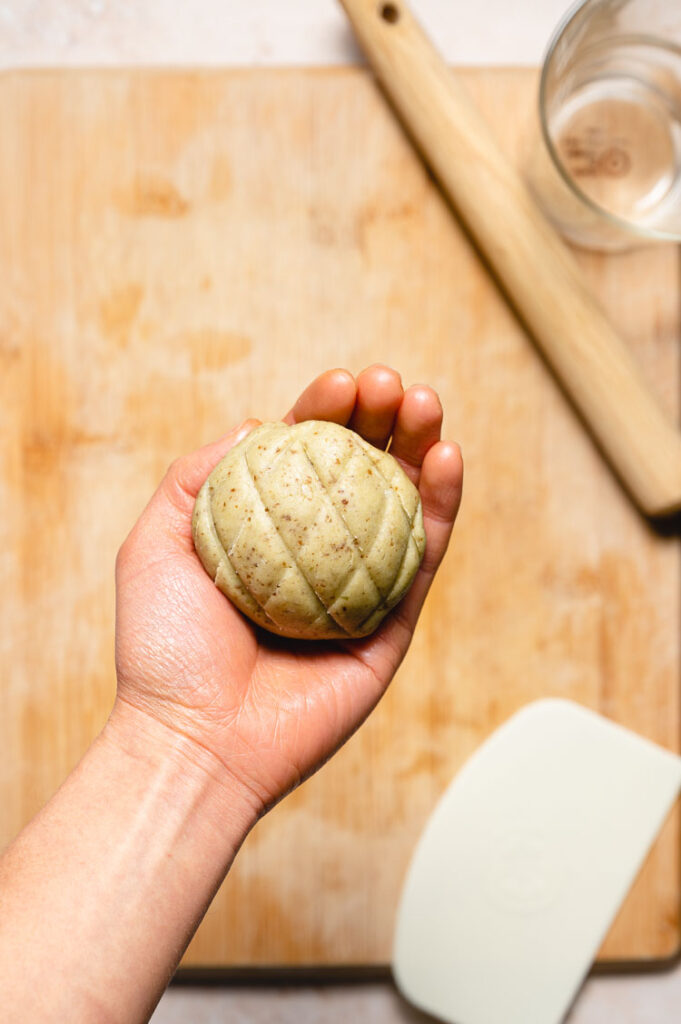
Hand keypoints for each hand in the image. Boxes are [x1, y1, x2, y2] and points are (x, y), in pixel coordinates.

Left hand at [113, 366, 462, 820]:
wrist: (193, 739)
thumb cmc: (163, 648)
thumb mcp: (156, 542)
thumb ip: (198, 475)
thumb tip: (259, 423)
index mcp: (267, 532)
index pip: (305, 456)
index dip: (327, 412)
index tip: (341, 382)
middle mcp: (318, 554)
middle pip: (361, 470)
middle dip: (381, 418)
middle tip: (390, 384)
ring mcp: (360, 588)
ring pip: (403, 504)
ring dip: (420, 445)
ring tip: (424, 402)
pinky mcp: (393, 626)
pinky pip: (424, 557)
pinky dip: (443, 504)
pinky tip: (447, 456)